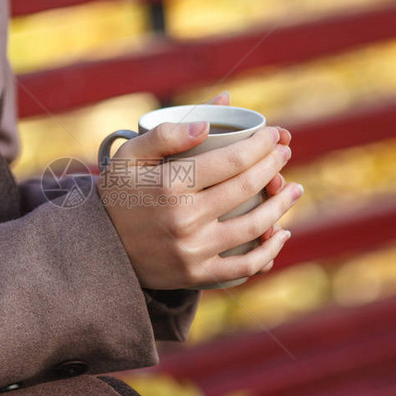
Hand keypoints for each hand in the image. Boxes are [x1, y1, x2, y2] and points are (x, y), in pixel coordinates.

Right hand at [97, 103, 301, 289]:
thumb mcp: (131, 155)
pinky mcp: (197, 274)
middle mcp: (184, 218)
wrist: (101, 248)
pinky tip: (283, 234)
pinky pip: (244, 266)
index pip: (231, 160)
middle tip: (285, 153)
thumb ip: (168, 132)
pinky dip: (269, 251)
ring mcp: (192, 250)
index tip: (274, 135)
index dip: (261, 145)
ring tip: (295, 189)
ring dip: (282, 205)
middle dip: (274, 166)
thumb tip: (212, 121)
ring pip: (254, 226)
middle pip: (246, 188)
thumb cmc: (120, 193)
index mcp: (170, 184)